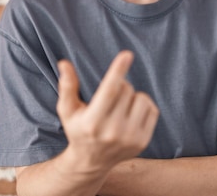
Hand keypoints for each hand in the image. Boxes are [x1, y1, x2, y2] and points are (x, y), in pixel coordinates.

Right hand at [56, 50, 158, 174]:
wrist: (91, 162)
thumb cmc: (77, 129)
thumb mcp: (67, 110)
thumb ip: (67, 86)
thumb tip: (64, 63)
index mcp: (93, 122)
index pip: (109, 90)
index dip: (118, 70)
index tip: (127, 54)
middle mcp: (113, 131)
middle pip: (126, 89)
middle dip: (119, 86)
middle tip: (109, 98)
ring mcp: (130, 138)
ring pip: (141, 97)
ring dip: (132, 96)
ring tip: (120, 107)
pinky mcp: (143, 141)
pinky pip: (152, 109)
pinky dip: (143, 107)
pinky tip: (130, 115)